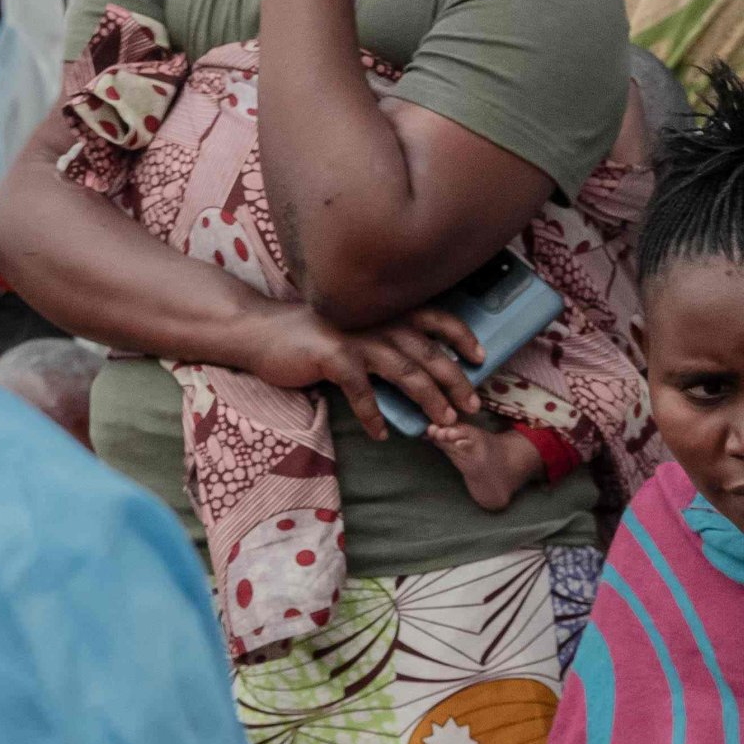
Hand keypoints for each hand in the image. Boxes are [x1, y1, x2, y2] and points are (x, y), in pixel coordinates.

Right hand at [235, 300, 481, 435]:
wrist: (261, 331)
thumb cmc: (311, 335)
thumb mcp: (354, 329)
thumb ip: (383, 340)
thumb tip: (417, 367)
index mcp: (385, 310)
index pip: (436, 317)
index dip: (462, 336)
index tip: (482, 358)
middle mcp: (376, 319)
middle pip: (428, 351)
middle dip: (455, 380)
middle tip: (472, 405)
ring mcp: (356, 336)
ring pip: (405, 370)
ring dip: (427, 399)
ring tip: (440, 423)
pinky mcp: (333, 355)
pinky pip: (362, 390)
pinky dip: (373, 415)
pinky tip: (381, 433)